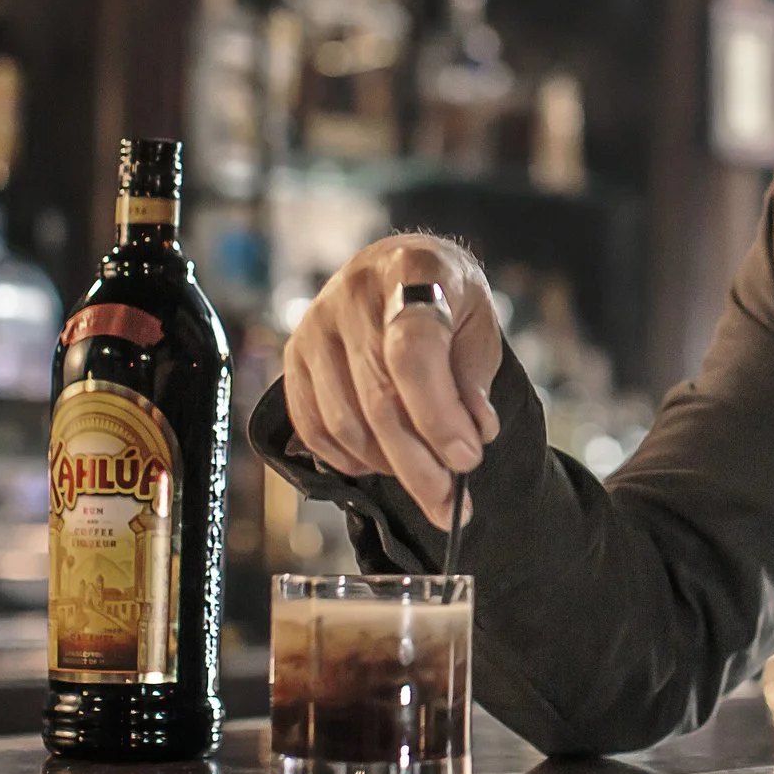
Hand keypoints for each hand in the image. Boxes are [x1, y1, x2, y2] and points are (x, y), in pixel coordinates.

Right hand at [282, 234, 503, 527]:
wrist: (398, 267)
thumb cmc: (447, 299)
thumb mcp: (480, 322)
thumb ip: (475, 376)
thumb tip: (474, 433)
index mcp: (411, 271)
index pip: (413, 351)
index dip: (438, 414)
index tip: (467, 460)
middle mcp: (353, 295)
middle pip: (379, 398)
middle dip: (419, 464)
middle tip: (452, 506)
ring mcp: (316, 325)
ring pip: (345, 421)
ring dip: (389, 467)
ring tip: (427, 482)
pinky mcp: (293, 355)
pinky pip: (313, 426)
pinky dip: (349, 459)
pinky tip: (382, 465)